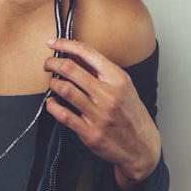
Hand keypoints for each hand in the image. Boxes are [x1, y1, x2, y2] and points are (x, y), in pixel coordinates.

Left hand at [43, 38, 161, 189]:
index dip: (65, 44)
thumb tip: (77, 57)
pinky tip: (52, 103)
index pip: (87, 52)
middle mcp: (108, 94)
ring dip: (53, 84)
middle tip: (48, 64)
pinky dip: (52, 106)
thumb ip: (103, 72)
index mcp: (117, 79)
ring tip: (52, 83)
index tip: (53, 43)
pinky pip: (63, 115)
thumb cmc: (131, 114)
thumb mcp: (125, 87)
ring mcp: (98, 114)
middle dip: (53, 63)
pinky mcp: (90, 132)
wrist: (142, 146)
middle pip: (71, 69)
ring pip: (65, 90)